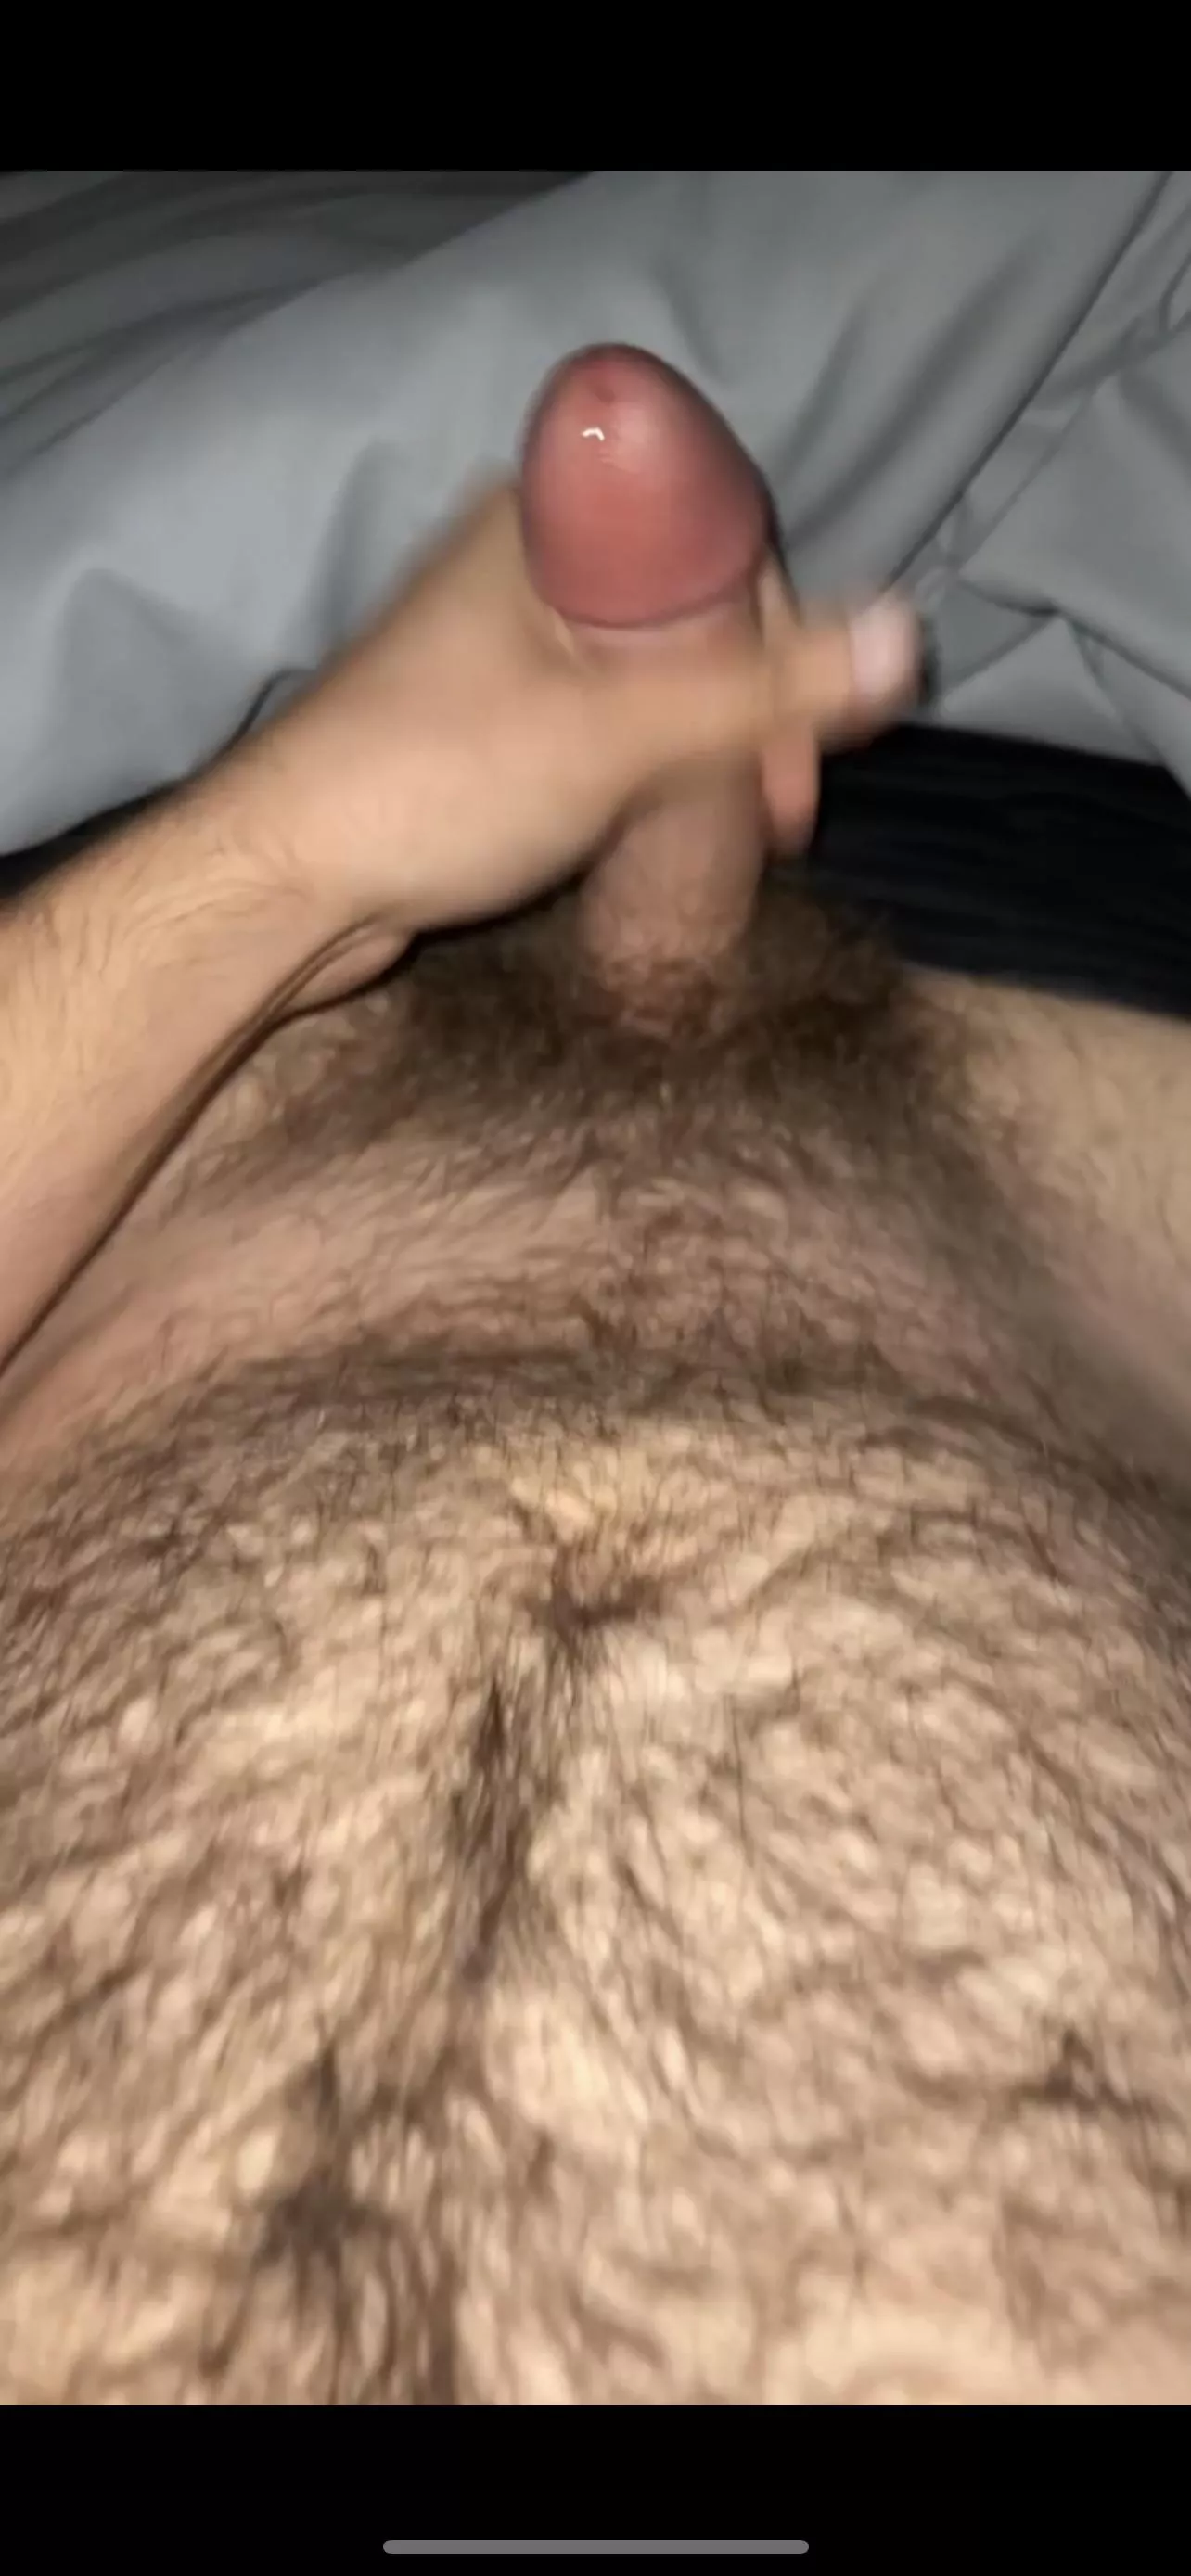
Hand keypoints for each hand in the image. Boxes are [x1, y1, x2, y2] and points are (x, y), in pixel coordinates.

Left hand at [229, 480, 918, 1009]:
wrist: (283, 889)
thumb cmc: (435, 787)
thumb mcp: (621, 737)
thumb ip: (763, 689)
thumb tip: (903, 634)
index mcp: (543, 523)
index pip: (714, 537)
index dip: (782, 632)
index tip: (806, 736)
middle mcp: (519, 568)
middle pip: (689, 613)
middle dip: (753, 708)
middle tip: (784, 811)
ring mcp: (497, 652)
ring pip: (646, 680)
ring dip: (708, 751)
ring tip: (751, 834)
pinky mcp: (481, 731)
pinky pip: (601, 731)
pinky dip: (651, 776)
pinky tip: (681, 835)